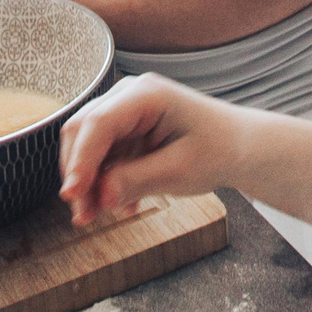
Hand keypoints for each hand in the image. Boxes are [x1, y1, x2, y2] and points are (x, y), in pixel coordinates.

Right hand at [59, 73, 244, 225]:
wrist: (239, 147)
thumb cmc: (218, 151)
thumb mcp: (179, 171)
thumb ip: (135, 180)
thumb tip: (99, 196)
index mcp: (147, 95)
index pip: (98, 123)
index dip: (80, 161)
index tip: (71, 197)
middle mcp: (130, 95)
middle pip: (83, 131)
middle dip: (79, 175)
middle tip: (83, 217)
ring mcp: (125, 110)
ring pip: (87, 145)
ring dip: (89, 182)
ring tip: (97, 216)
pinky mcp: (126, 128)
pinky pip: (102, 154)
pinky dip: (104, 180)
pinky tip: (123, 204)